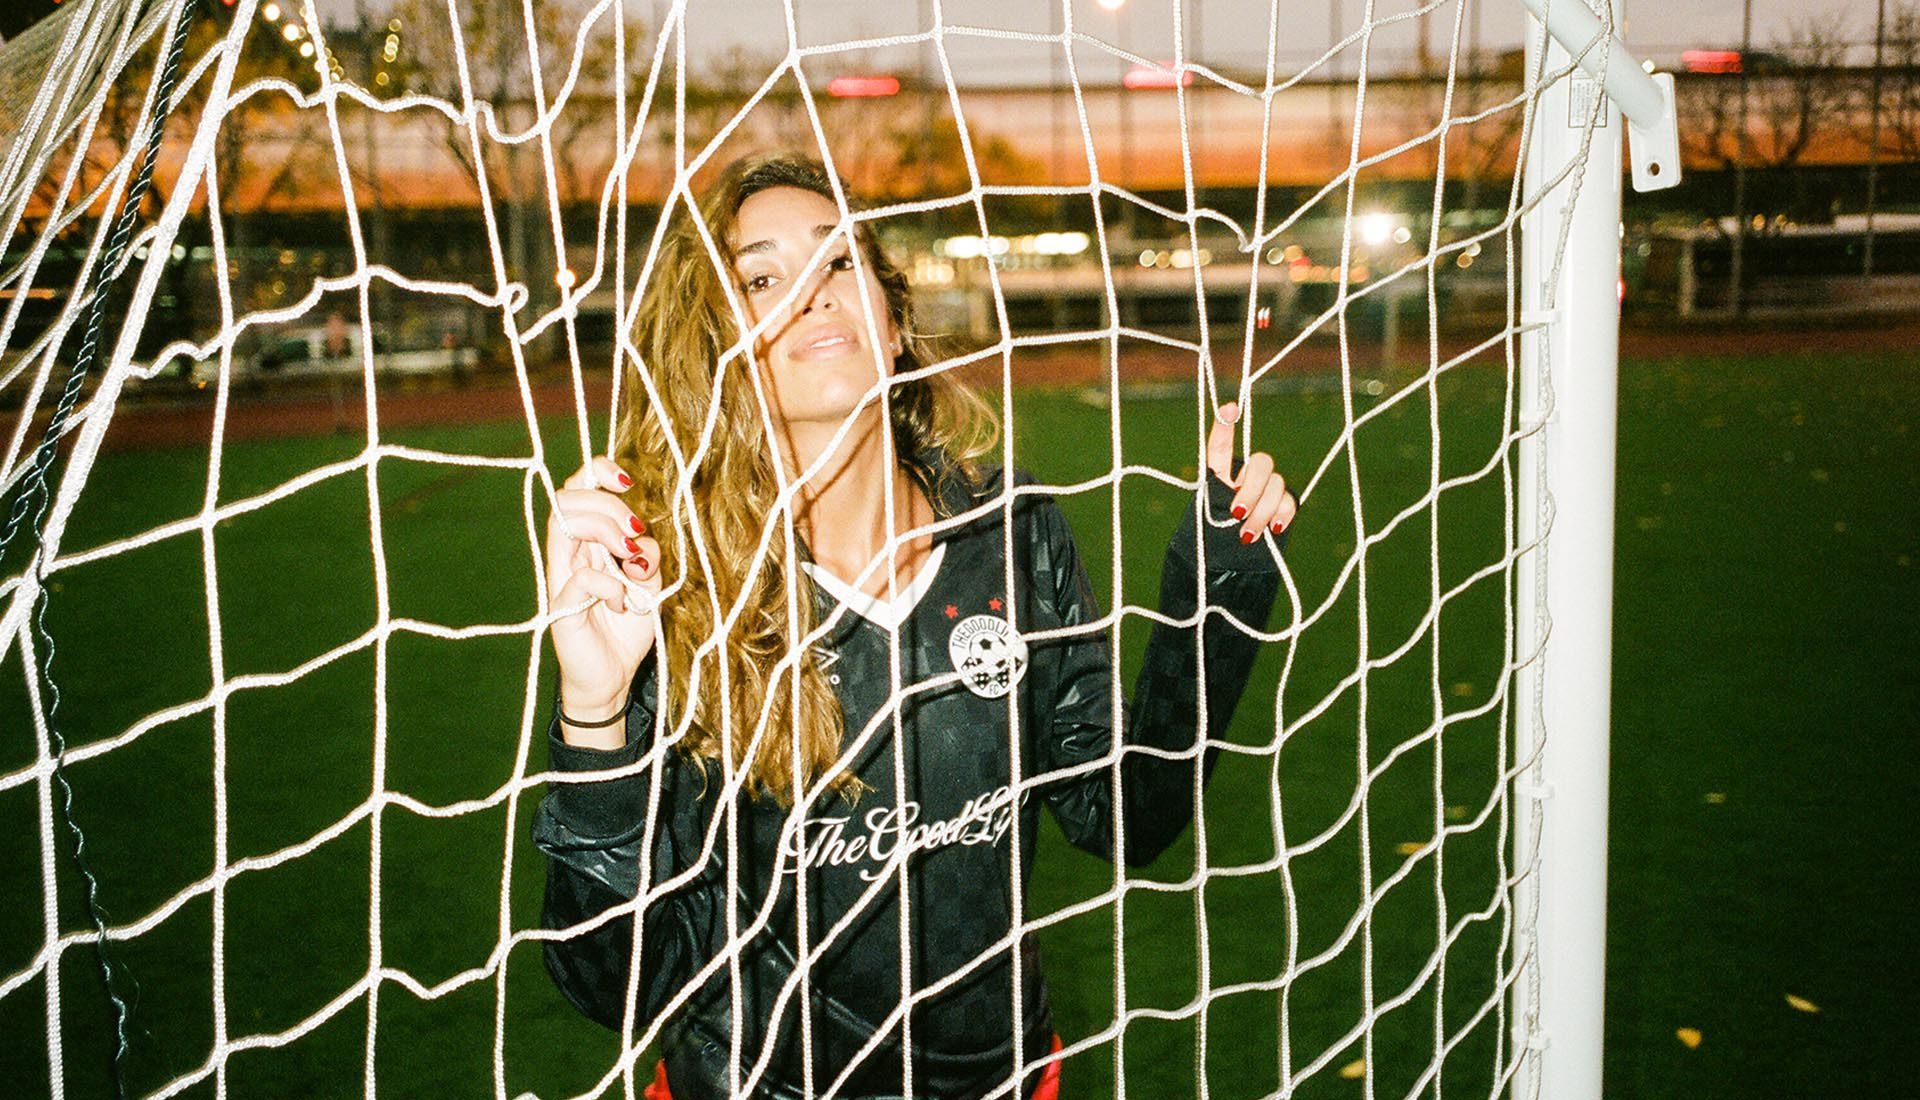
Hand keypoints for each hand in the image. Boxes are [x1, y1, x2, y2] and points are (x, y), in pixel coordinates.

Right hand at [544, 455, 660, 723]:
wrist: (612, 678)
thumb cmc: (625, 627)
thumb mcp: (649, 584)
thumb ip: (647, 556)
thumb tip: (641, 540)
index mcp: (587, 542)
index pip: (579, 488)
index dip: (599, 471)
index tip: (627, 482)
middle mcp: (569, 553)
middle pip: (570, 497)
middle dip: (609, 505)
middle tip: (634, 539)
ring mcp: (561, 577)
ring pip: (564, 522)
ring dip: (605, 530)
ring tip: (630, 561)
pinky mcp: (562, 606)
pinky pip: (582, 576)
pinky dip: (611, 585)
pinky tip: (622, 603)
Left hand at [1206, 401, 1296, 543]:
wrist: (1225, 567)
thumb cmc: (1208, 540)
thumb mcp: (1203, 516)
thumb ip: (1216, 495)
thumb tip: (1234, 468)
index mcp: (1219, 476)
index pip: (1221, 447)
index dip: (1225, 426)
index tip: (1229, 408)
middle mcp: (1244, 478)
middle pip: (1262, 463)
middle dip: (1251, 489)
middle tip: (1237, 514)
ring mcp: (1266, 491)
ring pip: (1277, 484)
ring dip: (1262, 511)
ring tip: (1247, 535)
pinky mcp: (1282, 507)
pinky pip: (1290, 502)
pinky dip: (1282, 515)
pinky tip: (1274, 529)